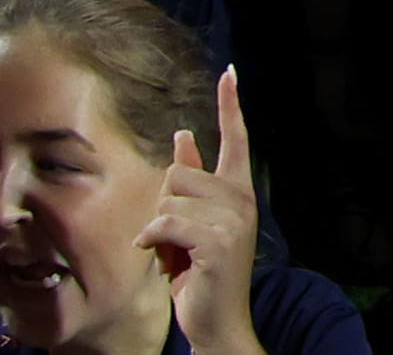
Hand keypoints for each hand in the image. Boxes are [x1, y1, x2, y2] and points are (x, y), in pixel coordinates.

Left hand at [138, 68, 260, 354]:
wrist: (217, 319)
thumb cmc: (202, 269)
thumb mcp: (194, 221)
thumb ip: (190, 181)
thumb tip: (183, 136)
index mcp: (239, 191)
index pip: (235, 138)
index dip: (230, 105)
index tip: (230, 73)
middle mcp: (241, 200)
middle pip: (178, 173)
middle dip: (162, 203)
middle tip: (173, 235)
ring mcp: (232, 221)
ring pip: (169, 198)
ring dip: (156, 226)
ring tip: (170, 250)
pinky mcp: (216, 242)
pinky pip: (166, 222)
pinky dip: (151, 239)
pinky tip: (155, 254)